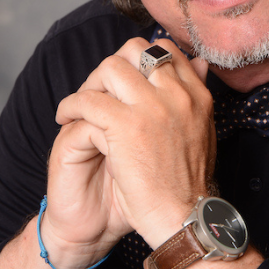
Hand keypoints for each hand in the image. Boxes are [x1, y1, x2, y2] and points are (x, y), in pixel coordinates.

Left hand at [54, 38, 215, 250]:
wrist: (182, 218)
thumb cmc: (186, 183)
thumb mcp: (201, 131)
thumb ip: (196, 95)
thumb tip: (200, 63)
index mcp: (197, 95)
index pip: (165, 50)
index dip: (138, 59)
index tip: (123, 81)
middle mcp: (178, 94)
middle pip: (135, 51)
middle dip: (110, 67)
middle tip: (98, 91)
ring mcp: (153, 107)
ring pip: (109, 68)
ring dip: (89, 84)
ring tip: (79, 107)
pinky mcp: (126, 126)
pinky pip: (88, 100)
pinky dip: (71, 106)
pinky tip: (66, 119)